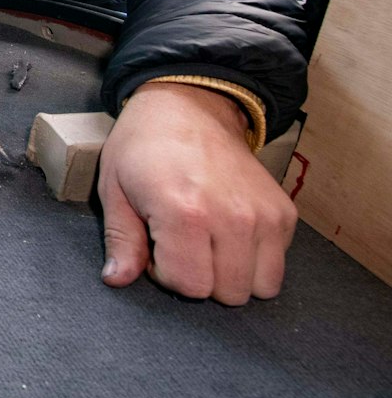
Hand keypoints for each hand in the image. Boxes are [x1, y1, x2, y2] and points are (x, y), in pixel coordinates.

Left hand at [98, 83, 297, 304]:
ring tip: (207, 242)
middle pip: (227, 293)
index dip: (166, 274)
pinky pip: (277, 265)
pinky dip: (256, 260)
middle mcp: (232, 217)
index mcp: (184, 212)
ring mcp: (264, 216)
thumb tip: (116, 280)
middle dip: (200, 278)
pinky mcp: (285, 212)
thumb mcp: (114, 188)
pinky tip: (229, 232)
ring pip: (260, 287)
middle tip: (181, 244)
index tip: (156, 246)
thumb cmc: (144, 145)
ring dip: (232, 275)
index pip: (189, 286)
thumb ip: (120, 240)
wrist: (190, 105)